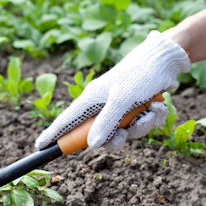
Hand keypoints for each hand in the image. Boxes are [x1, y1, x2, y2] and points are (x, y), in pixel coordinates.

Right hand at [35, 31, 189, 149]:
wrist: (166, 60)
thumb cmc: (140, 74)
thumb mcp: (122, 100)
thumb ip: (106, 123)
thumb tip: (91, 146)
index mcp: (92, 99)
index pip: (66, 120)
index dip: (53, 134)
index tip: (39, 146)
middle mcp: (102, 105)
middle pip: (99, 135)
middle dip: (117, 137)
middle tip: (125, 132)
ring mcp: (118, 108)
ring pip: (123, 132)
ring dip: (140, 125)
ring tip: (150, 110)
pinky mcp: (134, 109)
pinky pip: (138, 125)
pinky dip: (150, 118)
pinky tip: (157, 105)